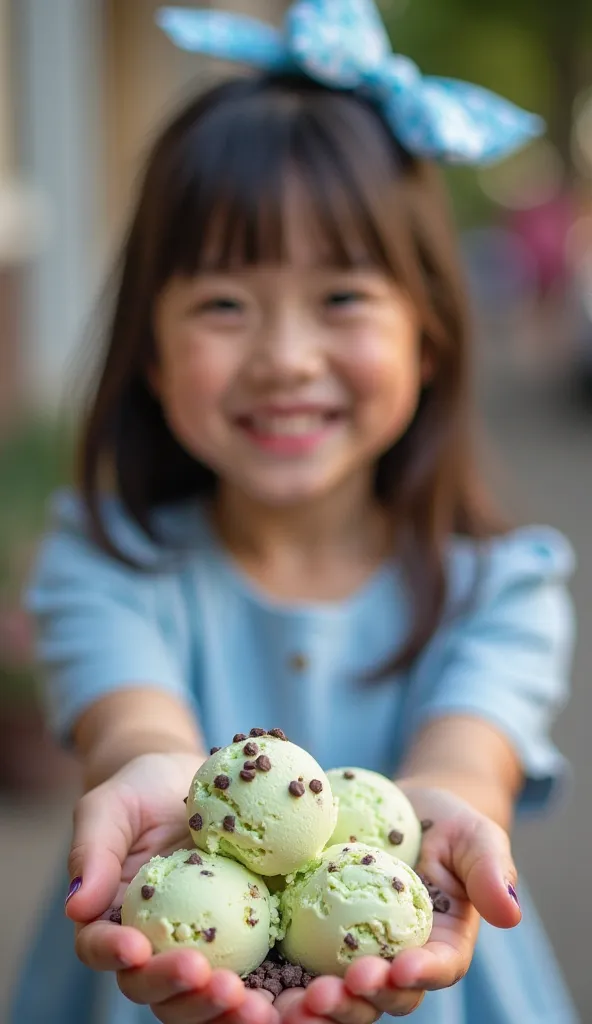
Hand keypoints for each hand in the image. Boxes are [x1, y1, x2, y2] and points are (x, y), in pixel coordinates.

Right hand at [65, 752, 278, 1023]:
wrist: (195, 782)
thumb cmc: (141, 790)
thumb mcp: (110, 807)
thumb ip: (93, 851)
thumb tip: (76, 906)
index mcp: (113, 919)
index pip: (102, 948)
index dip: (115, 954)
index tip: (136, 948)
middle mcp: (155, 945)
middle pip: (157, 991)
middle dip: (184, 996)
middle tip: (213, 982)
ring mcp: (204, 947)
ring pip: (206, 998)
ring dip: (228, 1010)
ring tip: (257, 1007)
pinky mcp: (247, 940)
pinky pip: (259, 974)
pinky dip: (275, 991)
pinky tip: (298, 992)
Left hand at [272, 788, 520, 1021]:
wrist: (395, 808)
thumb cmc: (444, 822)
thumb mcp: (474, 833)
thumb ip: (491, 868)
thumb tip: (511, 913)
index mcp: (438, 948)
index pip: (433, 971)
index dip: (416, 976)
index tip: (397, 968)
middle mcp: (392, 964)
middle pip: (377, 1000)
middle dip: (353, 1003)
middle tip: (328, 993)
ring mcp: (347, 957)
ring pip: (331, 998)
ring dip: (310, 1009)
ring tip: (288, 1003)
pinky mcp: (306, 940)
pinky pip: (289, 968)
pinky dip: (271, 983)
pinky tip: (248, 981)